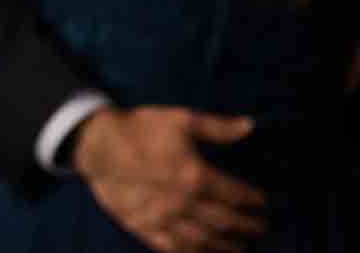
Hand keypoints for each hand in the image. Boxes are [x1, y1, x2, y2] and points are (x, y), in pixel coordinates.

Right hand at [74, 106, 264, 251]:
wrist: (97, 144)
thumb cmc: (139, 129)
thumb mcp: (180, 119)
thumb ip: (217, 127)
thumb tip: (250, 126)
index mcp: (196, 177)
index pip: (235, 195)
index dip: (253, 201)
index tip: (262, 204)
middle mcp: (185, 203)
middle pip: (225, 222)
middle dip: (246, 227)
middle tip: (259, 229)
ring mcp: (164, 219)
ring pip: (204, 240)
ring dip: (226, 246)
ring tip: (239, 248)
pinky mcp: (144, 227)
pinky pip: (174, 248)